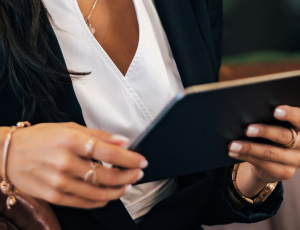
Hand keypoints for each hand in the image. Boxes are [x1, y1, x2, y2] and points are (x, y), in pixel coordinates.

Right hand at [2, 122, 146, 208]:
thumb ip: (99, 136)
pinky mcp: (55, 196)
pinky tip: (110, 195)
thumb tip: (124, 143)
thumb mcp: (71, 128)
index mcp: (72, 140)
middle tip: (138, 174)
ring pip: (99, 193)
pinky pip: (85, 202)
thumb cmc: (42, 137)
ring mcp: (59, 182)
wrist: (10, 154)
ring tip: (128, 185)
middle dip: (129, 176)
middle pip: (107, 176)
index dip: (130, 159)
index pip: (109, 153)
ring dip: (119, 190)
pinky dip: (102, 200)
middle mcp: (66, 162)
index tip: (142, 161)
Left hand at [228, 105, 299, 196]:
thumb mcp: (280, 126)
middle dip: (264, 131)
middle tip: (248, 129)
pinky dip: (245, 156)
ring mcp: (295, 161)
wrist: (278, 162)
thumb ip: (274, 119)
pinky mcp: (284, 172)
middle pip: (284, 136)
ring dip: (249, 147)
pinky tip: (233, 152)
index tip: (276, 110)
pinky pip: (261, 163)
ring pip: (269, 152)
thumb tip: (252, 110)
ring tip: (233, 144)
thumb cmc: (276, 136)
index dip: (290, 114)